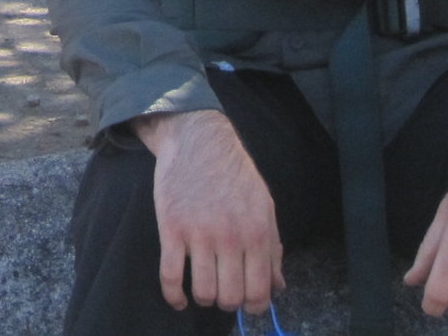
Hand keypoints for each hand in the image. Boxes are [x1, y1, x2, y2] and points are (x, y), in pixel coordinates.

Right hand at [138, 109, 281, 315]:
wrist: (198, 140)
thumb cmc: (234, 174)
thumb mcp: (264, 207)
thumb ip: (272, 249)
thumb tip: (278, 287)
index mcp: (257, 232)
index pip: (259, 291)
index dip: (254, 306)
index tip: (247, 304)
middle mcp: (230, 237)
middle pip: (230, 297)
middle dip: (228, 302)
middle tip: (224, 291)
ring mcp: (199, 234)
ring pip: (203, 292)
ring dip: (204, 298)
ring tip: (204, 287)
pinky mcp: (171, 229)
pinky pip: (170, 277)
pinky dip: (173, 297)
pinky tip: (178, 299)